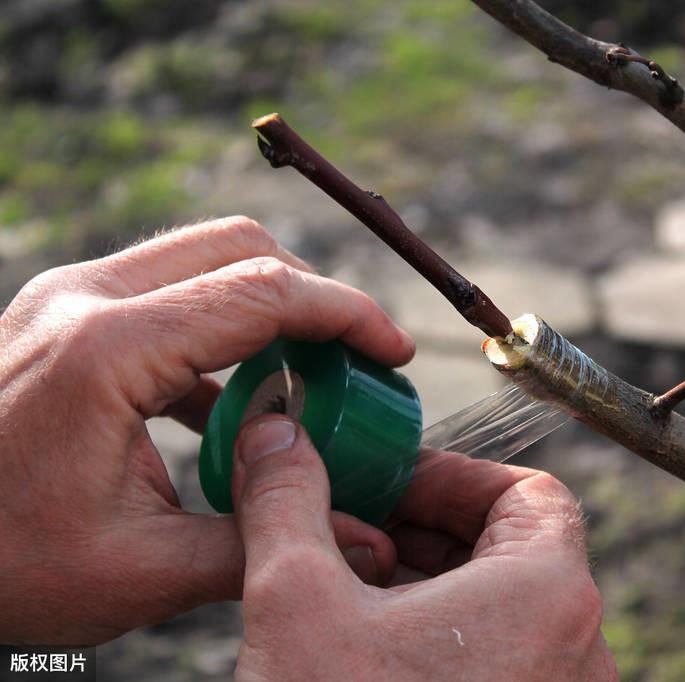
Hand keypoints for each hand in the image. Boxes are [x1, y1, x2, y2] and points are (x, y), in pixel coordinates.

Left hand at [0, 217, 412, 644]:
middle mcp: (84, 297)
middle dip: (314, 296)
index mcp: (106, 350)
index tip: (395, 354)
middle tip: (354, 362)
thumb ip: (261, 544)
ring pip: (203, 257)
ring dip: (268, 306)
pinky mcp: (62, 312)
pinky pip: (167, 293)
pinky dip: (221, 329)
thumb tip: (369, 543)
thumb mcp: (138, 572)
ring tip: (303, 381)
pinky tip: (233, 402)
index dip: (348, 316)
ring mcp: (67, 296)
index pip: (264, 293)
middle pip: (239, 247)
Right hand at [232, 416, 616, 680]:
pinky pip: (501, 659)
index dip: (452, 475)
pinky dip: (444, 637)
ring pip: (504, 607)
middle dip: (428, 527)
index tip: (390, 483)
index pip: (528, 492)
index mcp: (548, 594)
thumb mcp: (298, 604)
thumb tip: (276, 439)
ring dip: (431, 582)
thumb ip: (288, 503)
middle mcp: (576, 648)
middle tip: (358, 527)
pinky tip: (371, 649)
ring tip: (353, 587)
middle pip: (514, 546)